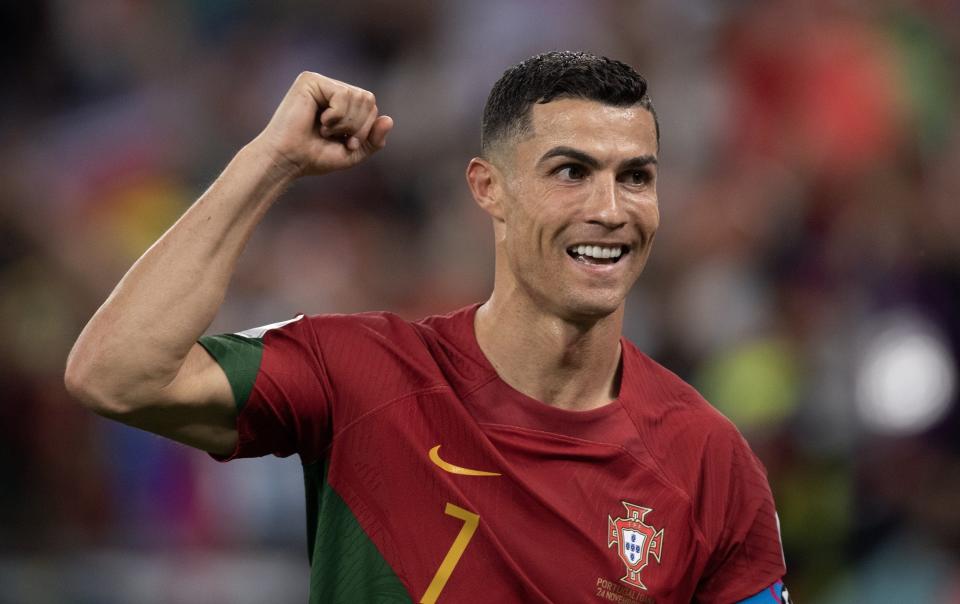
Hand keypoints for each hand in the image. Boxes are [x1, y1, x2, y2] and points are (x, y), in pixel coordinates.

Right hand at [253, 71, 393, 177]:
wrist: (288, 160)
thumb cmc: (314, 157)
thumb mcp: (353, 153)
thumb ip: (373, 139)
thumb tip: (389, 119)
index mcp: (342, 103)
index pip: (372, 106)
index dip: (366, 129)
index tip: (349, 144)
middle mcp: (332, 88)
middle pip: (368, 99)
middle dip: (358, 125)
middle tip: (336, 137)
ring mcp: (320, 82)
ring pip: (357, 97)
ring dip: (345, 122)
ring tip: (325, 130)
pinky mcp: (310, 80)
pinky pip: (342, 94)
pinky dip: (336, 115)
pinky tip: (320, 121)